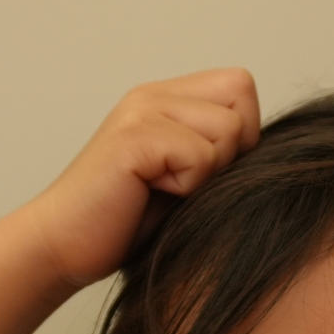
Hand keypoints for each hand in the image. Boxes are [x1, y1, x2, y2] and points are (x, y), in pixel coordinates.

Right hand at [14, 68, 260, 288]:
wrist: (61, 246)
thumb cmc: (122, 224)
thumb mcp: (183, 180)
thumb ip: (217, 152)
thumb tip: (273, 152)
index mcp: (166, 99)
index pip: (240, 86)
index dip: (240, 134)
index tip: (203, 173)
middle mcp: (153, 94)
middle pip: (241, 99)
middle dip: (229, 152)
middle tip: (184, 184)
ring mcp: (142, 110)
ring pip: (226, 131)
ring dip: (205, 175)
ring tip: (163, 191)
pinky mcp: (134, 137)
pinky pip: (200, 156)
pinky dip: (186, 188)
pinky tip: (149, 195)